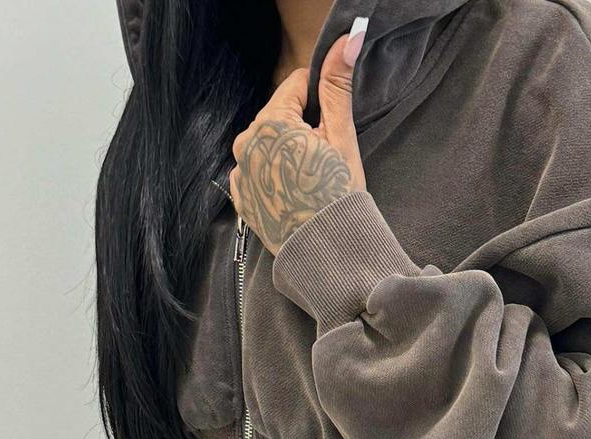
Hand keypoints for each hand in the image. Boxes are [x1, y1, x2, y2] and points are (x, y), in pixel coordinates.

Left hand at [229, 27, 367, 256]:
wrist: (326, 250)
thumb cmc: (337, 194)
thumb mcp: (341, 136)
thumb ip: (337, 84)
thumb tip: (350, 37)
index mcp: (270, 122)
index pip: (294, 86)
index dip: (317, 100)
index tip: (329, 125)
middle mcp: (246, 144)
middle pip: (277, 118)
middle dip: (299, 129)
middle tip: (322, 159)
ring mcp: (239, 173)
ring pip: (265, 146)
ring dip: (284, 153)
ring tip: (308, 180)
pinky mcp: (241, 198)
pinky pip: (255, 174)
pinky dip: (272, 177)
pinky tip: (292, 193)